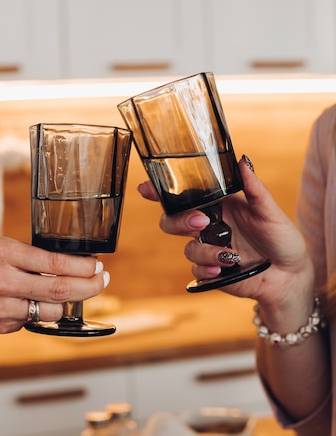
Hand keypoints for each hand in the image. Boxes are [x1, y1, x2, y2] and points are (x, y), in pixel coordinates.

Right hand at [0, 238, 108, 333]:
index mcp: (4, 254)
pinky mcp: (2, 326)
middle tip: (103, 281)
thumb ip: (33, 256)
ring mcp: (1, 308)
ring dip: (67, 303)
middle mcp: (2, 282)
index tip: (98, 266)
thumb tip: (75, 265)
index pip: (55, 264)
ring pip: (52, 311)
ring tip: (65, 291)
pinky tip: (29, 300)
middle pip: (60, 291)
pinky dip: (41, 310)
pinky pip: (35, 320)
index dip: (83, 267)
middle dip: (89, 287)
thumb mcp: (2, 246)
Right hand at [138, 157, 313, 307]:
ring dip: (205, 250)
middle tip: (201, 223)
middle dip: (179, 221)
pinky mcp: (211, 271)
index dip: (160, 192)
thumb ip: (254, 188)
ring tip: (230, 255)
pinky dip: (206, 268)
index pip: (185, 195)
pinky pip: (196, 270)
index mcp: (219, 206)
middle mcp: (209, 226)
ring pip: (187, 248)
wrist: (290, 275)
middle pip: (172, 221)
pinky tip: (222, 269)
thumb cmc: (282, 238)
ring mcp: (208, 248)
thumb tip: (243, 160)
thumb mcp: (269, 211)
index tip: (145, 188)